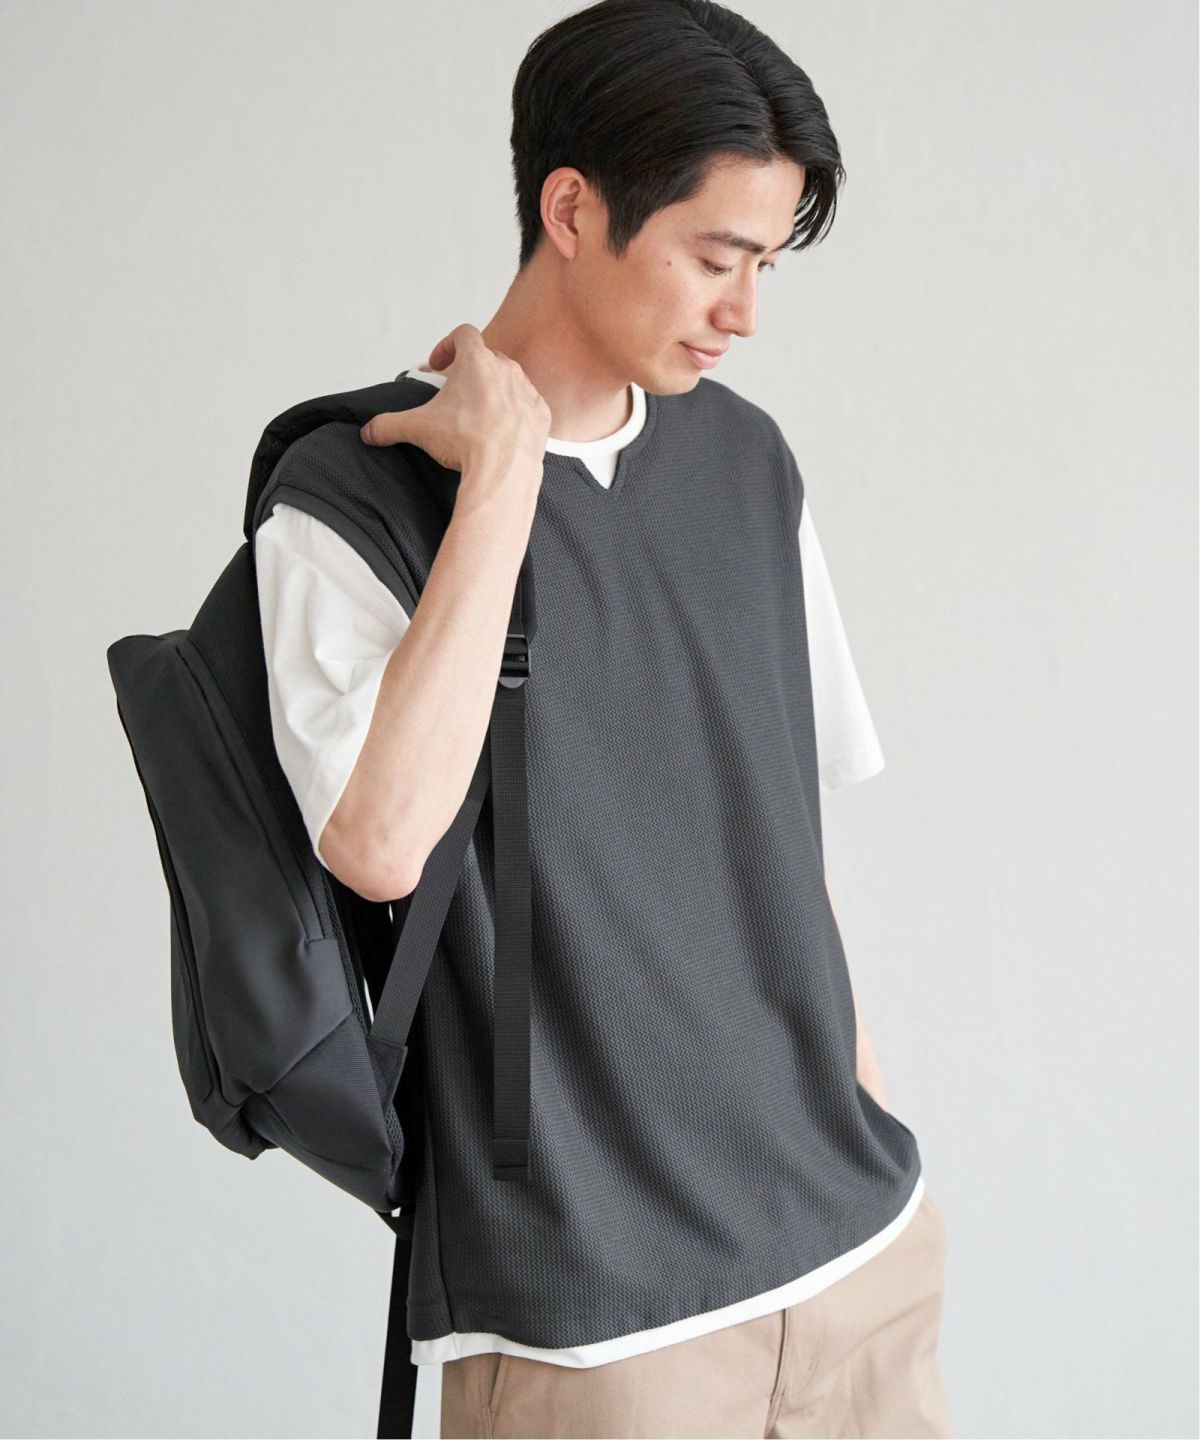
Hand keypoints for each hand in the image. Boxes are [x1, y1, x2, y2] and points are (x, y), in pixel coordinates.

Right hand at [359, 323, 550, 475]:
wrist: (504, 471)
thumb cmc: (467, 442)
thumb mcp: (418, 428)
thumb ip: (389, 424)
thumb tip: (370, 431)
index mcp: (476, 361)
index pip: (463, 334)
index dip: (447, 346)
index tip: (438, 366)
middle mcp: (506, 369)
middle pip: (486, 359)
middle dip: (469, 373)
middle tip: (454, 395)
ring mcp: (527, 390)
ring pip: (509, 381)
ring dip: (493, 392)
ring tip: (477, 416)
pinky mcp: (541, 413)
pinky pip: (527, 406)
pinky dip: (514, 414)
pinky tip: (501, 432)